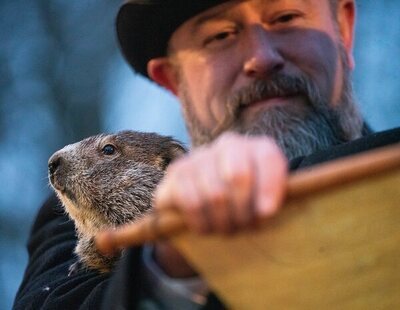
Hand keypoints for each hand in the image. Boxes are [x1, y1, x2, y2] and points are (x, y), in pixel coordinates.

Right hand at [152, 132, 287, 276]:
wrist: (210, 202)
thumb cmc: (248, 204)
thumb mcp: (269, 202)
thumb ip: (273, 202)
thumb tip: (264, 210)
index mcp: (258, 148)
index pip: (268, 159)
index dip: (270, 188)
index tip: (267, 214)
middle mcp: (228, 144)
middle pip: (238, 177)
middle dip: (243, 211)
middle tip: (244, 227)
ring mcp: (200, 155)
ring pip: (214, 193)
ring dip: (222, 221)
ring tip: (227, 229)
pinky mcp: (176, 171)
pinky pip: (190, 201)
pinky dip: (200, 221)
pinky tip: (206, 227)